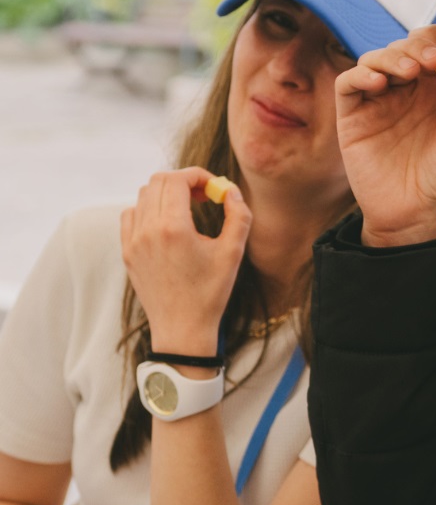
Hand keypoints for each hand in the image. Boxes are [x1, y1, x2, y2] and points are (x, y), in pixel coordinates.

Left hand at [120, 168, 252, 355]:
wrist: (182, 328)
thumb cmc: (211, 292)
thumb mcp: (233, 252)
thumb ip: (238, 215)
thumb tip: (231, 191)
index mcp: (173, 228)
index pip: (177, 179)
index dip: (199, 175)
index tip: (214, 188)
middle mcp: (147, 230)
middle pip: (158, 181)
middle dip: (184, 181)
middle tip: (204, 195)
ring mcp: (133, 242)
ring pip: (143, 195)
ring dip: (166, 194)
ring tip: (188, 209)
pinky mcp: (127, 252)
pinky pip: (131, 215)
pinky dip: (149, 209)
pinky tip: (167, 223)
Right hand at [334, 25, 435, 246]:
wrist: (417, 217)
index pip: (434, 48)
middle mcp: (407, 89)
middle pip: (405, 46)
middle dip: (417, 47)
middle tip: (429, 62)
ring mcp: (379, 100)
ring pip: (376, 58)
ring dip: (391, 57)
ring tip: (408, 72)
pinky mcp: (353, 116)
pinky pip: (348, 83)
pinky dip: (360, 75)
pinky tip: (378, 84)